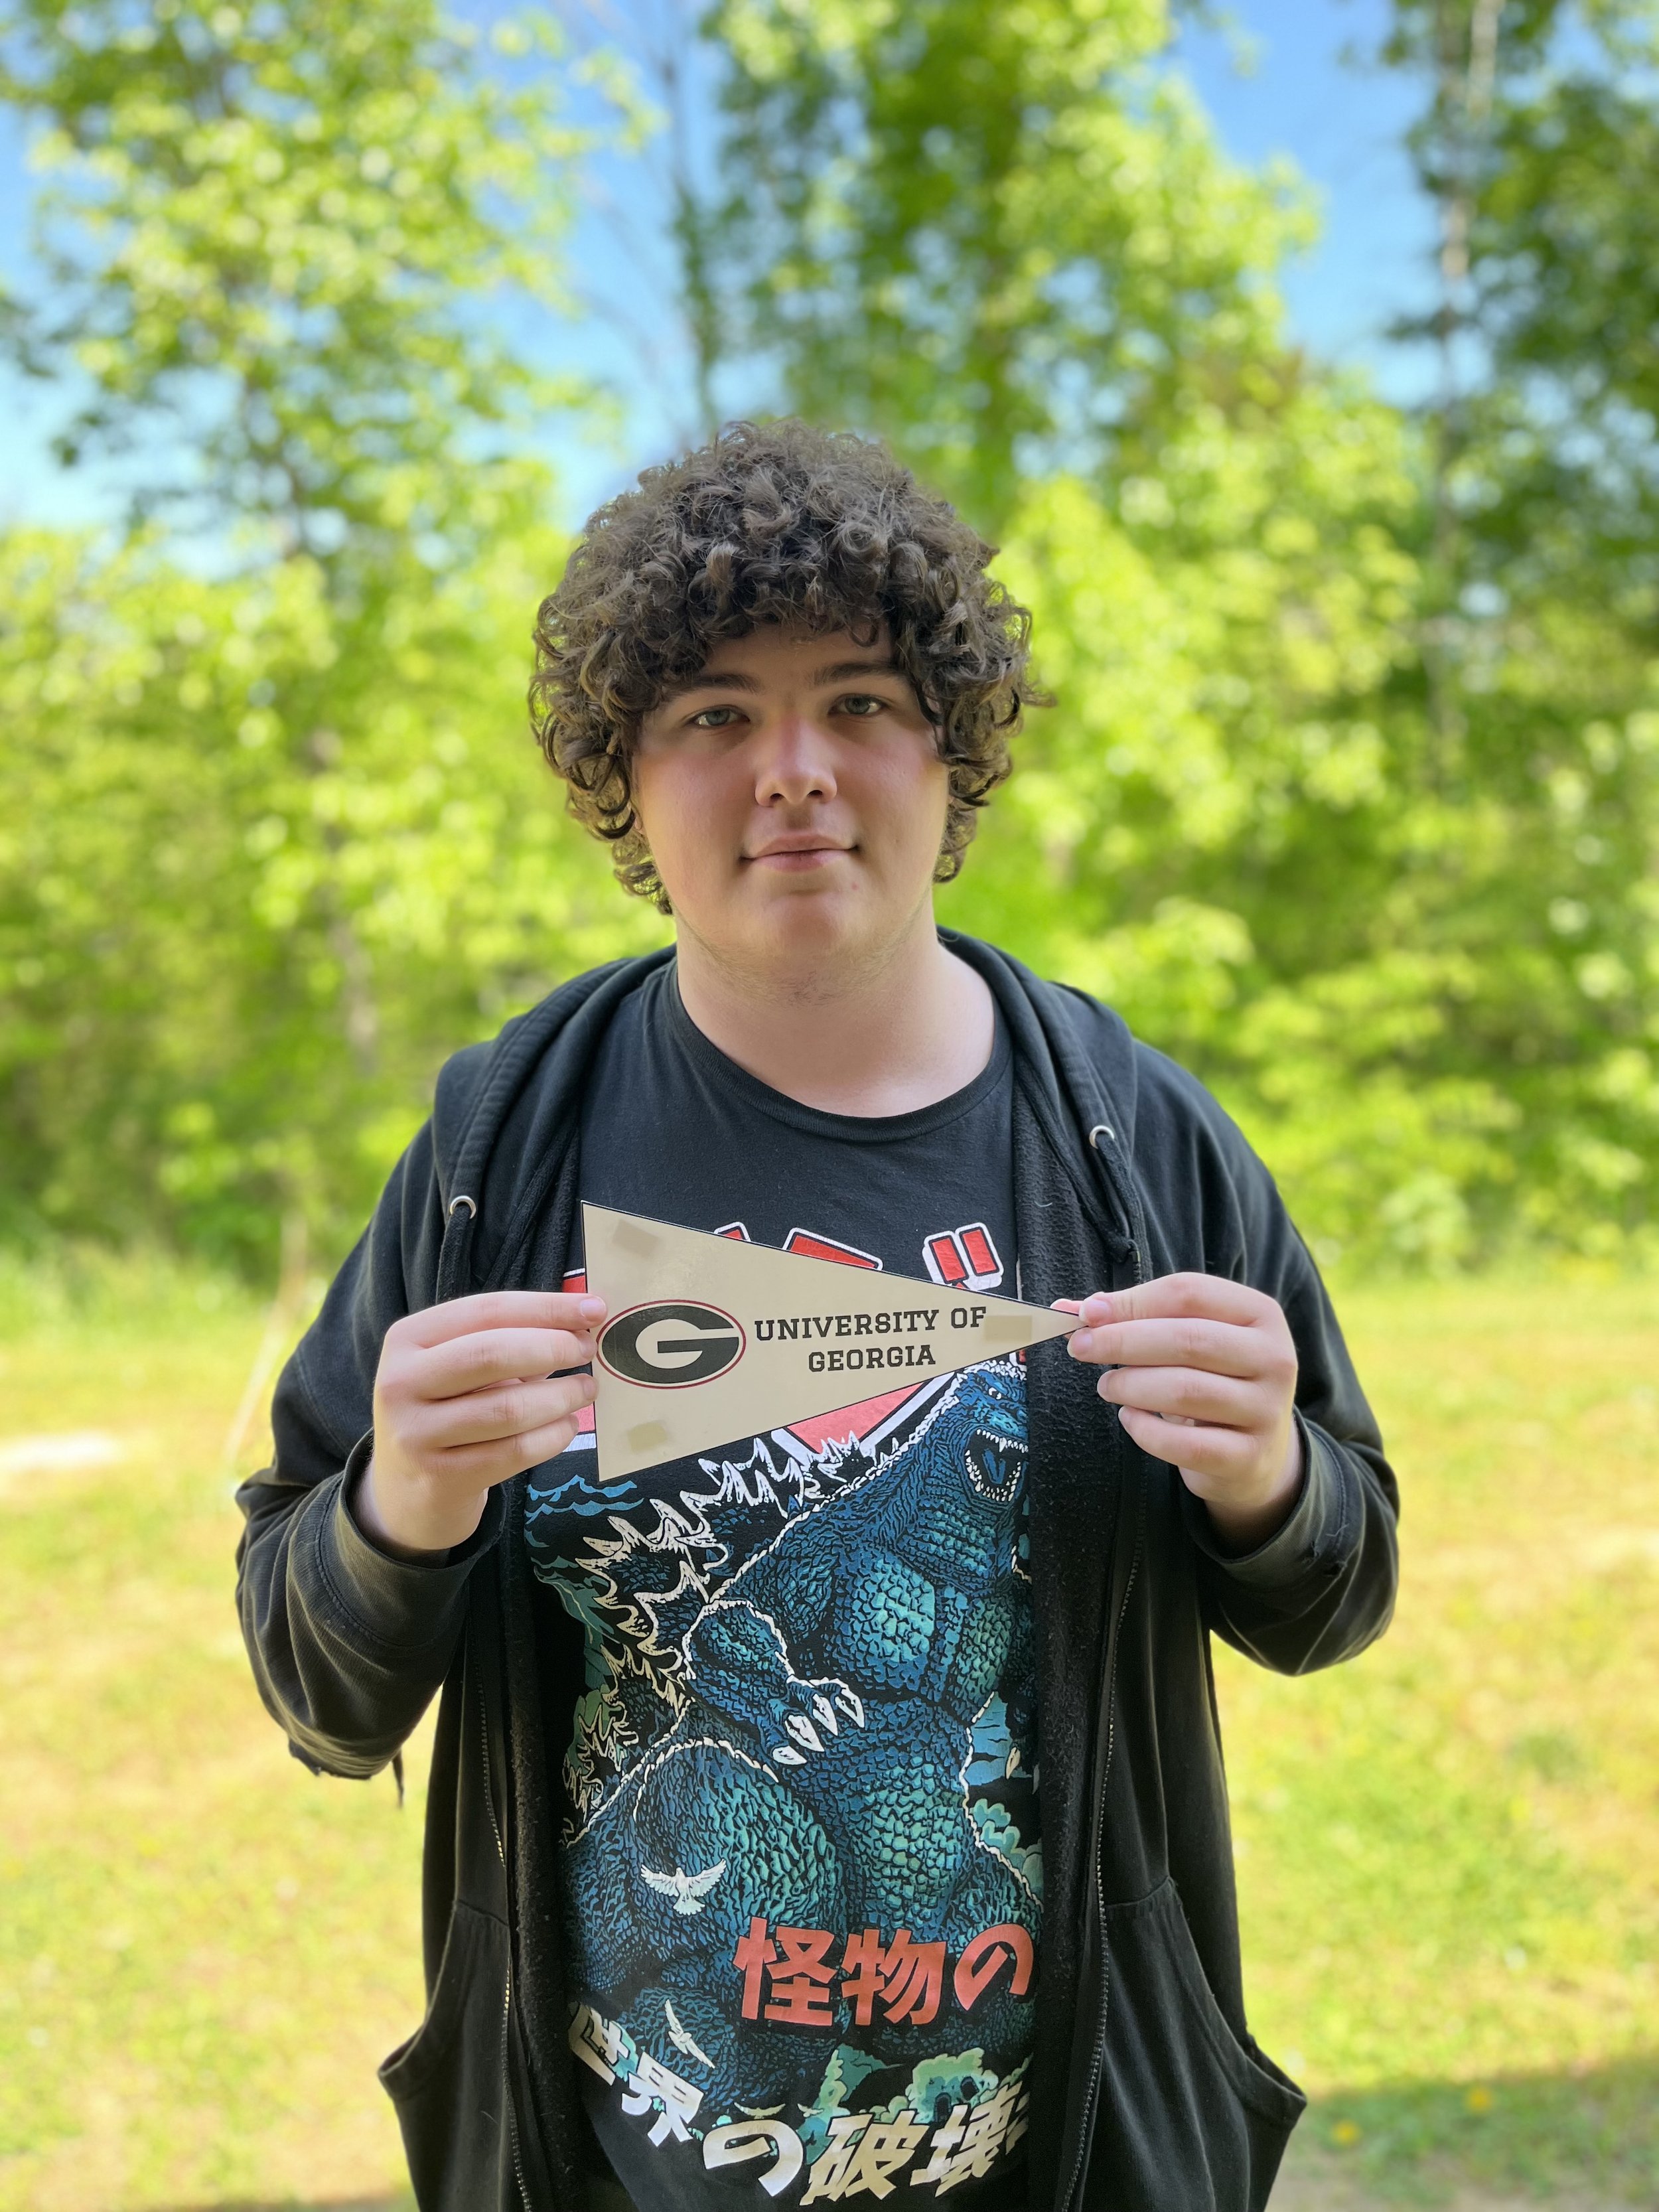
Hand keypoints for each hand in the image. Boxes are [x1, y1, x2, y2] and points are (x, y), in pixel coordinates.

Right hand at [359, 1290, 605, 1558]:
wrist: (407, 1485)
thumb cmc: (449, 1408)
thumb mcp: (461, 1364)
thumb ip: (511, 1337)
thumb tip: (583, 1317)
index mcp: (407, 1339)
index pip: (485, 1310)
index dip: (546, 1307)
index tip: (595, 1309)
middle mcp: (400, 1383)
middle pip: (492, 1353)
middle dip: (553, 1347)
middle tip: (589, 1351)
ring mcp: (416, 1434)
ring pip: (507, 1408)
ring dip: (560, 1396)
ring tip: (585, 1390)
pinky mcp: (441, 1477)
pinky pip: (513, 1452)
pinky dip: (552, 1436)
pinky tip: (567, 1426)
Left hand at [1060, 1273, 1302, 1552]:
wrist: (1258, 1451)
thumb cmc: (1213, 1378)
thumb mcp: (1191, 1338)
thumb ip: (1138, 1318)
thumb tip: (1071, 1309)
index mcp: (1260, 1314)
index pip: (1189, 1293)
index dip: (1132, 1301)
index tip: (1087, 1313)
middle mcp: (1274, 1358)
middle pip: (1188, 1340)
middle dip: (1123, 1342)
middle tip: (1081, 1347)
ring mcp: (1267, 1410)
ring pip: (1184, 1391)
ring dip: (1130, 1385)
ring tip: (1107, 1385)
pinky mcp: (1248, 1457)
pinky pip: (1185, 1444)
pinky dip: (1145, 1430)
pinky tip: (1130, 1418)